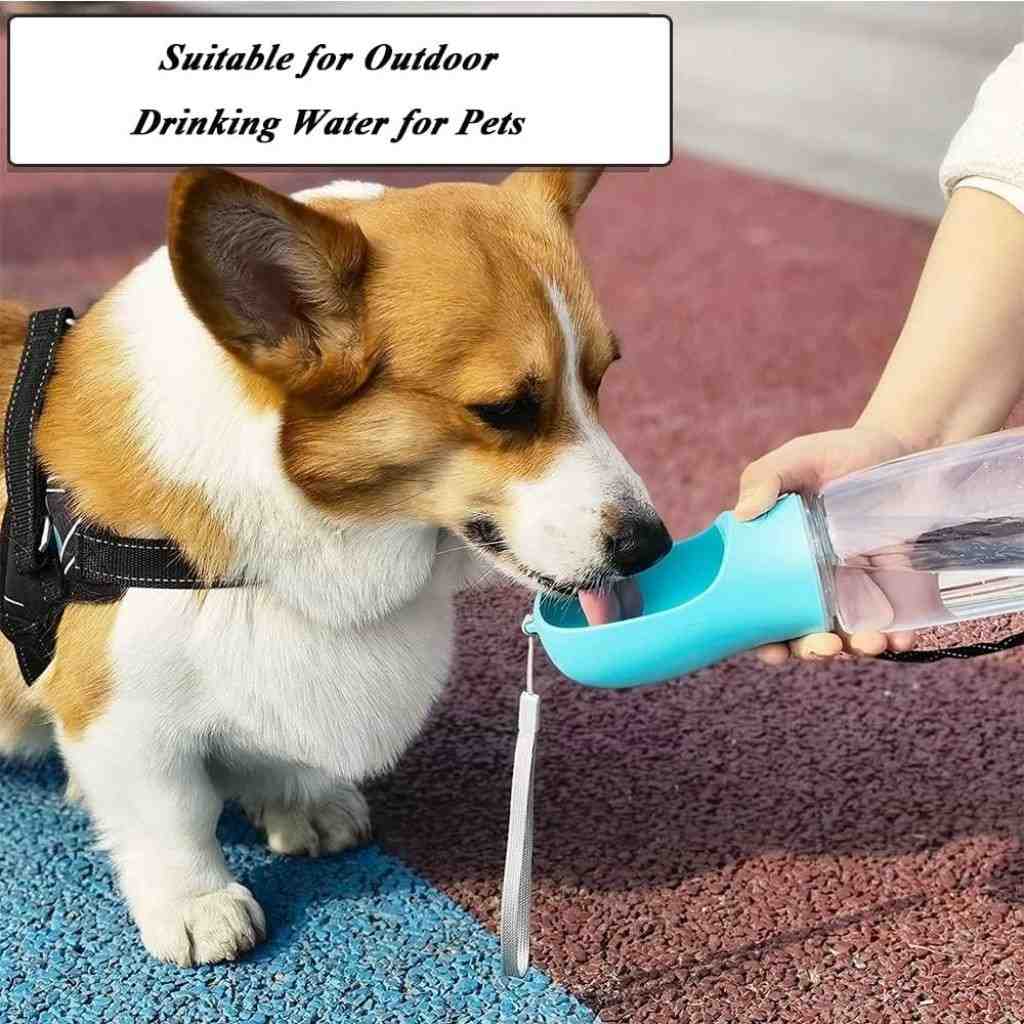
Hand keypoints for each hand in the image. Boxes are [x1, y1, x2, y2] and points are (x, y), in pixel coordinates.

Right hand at [735, 425, 917, 662]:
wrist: (903, 446)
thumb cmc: (841, 453)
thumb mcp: (797, 458)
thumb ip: (764, 477)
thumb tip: (742, 513)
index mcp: (776, 560)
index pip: (759, 610)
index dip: (759, 638)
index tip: (771, 650)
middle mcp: (810, 583)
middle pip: (801, 634)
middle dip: (811, 651)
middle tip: (825, 646)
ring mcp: (852, 589)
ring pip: (846, 637)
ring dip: (855, 649)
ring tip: (870, 642)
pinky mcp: (891, 588)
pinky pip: (891, 623)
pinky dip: (895, 638)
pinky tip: (900, 638)